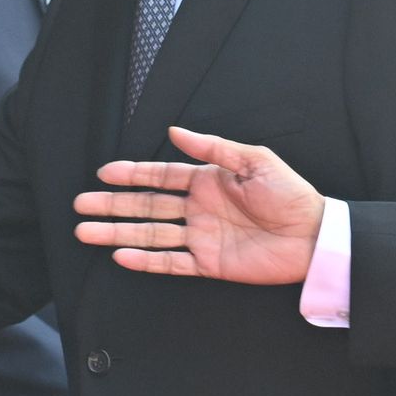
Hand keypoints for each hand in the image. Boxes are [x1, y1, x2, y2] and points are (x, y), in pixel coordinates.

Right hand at [76, 127, 324, 284]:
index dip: (132, 174)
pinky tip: (120, 254)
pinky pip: (171, 263)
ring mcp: (201, 237)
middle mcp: (198, 208)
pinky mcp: (209, 264)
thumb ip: (213, 148)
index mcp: (207, 181)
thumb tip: (174, 131)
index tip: (103, 174)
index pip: (160, 176)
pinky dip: (145, 260)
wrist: (314, 236)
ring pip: (150, 235)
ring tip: (86, 231)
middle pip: (146, 206)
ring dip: (117, 233)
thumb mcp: (255, 160)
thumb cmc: (290, 194)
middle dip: (113, 205)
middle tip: (81, 206)